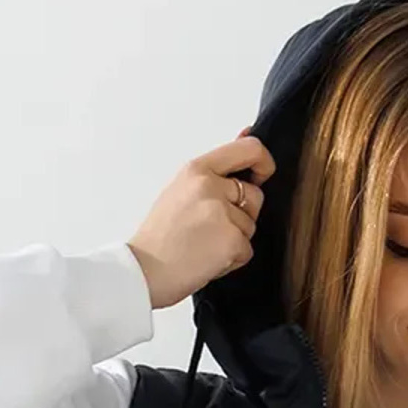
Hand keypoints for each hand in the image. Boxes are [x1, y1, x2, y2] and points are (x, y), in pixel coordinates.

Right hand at [127, 132, 274, 310]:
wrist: (144, 272)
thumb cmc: (160, 237)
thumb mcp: (181, 190)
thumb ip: (214, 171)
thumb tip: (245, 136)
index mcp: (197, 169)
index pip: (249, 149)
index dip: (263, 162)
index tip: (262, 174)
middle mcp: (210, 186)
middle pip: (255, 195)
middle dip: (242, 214)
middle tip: (211, 228)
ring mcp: (222, 213)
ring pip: (250, 226)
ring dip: (234, 240)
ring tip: (204, 246)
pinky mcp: (231, 241)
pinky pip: (247, 250)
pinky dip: (232, 260)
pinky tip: (207, 260)